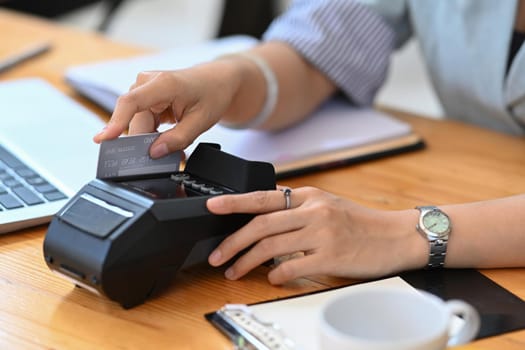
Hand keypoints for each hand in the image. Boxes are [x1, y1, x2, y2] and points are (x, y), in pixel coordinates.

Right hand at [93, 60, 241, 157]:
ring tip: (171, 145)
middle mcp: (148, 82)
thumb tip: (154, 153)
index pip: (131, 103)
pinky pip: (140, 121)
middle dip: (145, 143)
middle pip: (134, 121)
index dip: (115, 122)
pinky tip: (164, 138)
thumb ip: (178, 139)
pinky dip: (151, 133)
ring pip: (137, 123)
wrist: (216, 80)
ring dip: (150, 138)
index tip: (102, 139)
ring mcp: (143, 88)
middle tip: (161, 159)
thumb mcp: (202, 121)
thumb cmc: (211, 94)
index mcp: (164, 84)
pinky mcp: (144, 97)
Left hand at [207, 187, 426, 283]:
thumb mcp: (327, 205)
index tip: (211, 206)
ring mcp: (323, 233)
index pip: (264, 197)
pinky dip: (276, 275)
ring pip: (271, 247)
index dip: (234, 202)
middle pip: (261, 225)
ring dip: (246, 262)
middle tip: (216, 257)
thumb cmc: (360, 223)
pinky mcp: (332, 256)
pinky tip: (270, 279)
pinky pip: (292, 267)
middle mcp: (313, 211)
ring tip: (233, 272)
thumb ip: (297, 208)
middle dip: (233, 242)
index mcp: (310, 196)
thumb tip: (263, 217)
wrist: (396, 236)